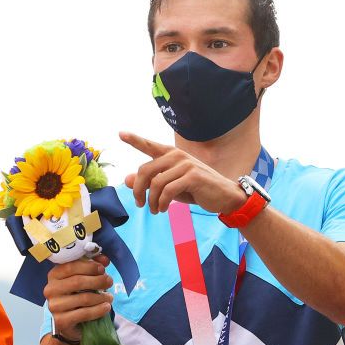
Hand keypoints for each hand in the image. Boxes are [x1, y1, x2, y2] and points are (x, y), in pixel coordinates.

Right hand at [43, 254, 113, 341]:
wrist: (69, 322)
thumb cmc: (76, 296)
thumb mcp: (82, 278)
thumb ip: (91, 266)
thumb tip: (104, 260)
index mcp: (54, 276)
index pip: (71, 266)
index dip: (89, 266)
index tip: (102, 269)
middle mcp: (51, 290)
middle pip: (78, 281)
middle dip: (98, 280)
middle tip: (109, 281)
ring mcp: (54, 306)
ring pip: (84, 298)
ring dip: (101, 297)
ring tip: (109, 297)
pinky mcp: (61, 321)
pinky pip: (85, 313)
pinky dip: (99, 310)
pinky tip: (106, 307)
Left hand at [120, 132, 245, 213]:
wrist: (223, 196)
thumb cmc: (195, 190)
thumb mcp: (169, 186)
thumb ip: (150, 182)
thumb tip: (127, 180)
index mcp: (171, 155)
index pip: (149, 146)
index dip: (134, 140)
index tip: (120, 134)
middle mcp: (177, 156)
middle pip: (145, 170)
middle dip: (138, 189)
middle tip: (139, 204)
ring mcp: (185, 164)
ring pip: (156, 183)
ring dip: (152, 201)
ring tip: (155, 210)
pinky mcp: (192, 176)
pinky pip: (168, 191)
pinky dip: (162, 203)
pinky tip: (163, 209)